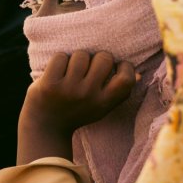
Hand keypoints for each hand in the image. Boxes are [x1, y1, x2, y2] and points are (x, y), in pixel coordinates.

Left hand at [16, 51, 135, 163]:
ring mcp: (68, 89)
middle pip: (104, 58)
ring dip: (76, 59)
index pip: (126, 79)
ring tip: (71, 72)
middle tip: (88, 68)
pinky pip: (61, 56)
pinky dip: (58, 61)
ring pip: (81, 55)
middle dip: (97, 58)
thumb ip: (116, 91)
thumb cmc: (76, 111)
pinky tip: (57, 72)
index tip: (116, 68)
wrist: (44, 128)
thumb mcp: (100, 107)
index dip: (125, 67)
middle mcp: (88, 96)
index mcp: (103, 103)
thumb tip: (138, 73)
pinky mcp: (49, 84)